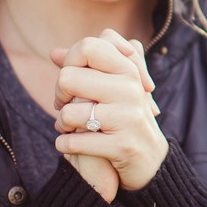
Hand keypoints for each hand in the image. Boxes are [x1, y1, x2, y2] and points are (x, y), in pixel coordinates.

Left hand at [51, 29, 167, 196]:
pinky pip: (73, 142)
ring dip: (61, 124)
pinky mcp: (123, 145)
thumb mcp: (114, 86)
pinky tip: (71, 145)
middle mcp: (131, 88)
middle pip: (68, 77)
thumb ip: (87, 67)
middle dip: (59, 95)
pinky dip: (65, 145)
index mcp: (129, 69)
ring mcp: (129, 117)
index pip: (88, 46)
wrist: (152, 160)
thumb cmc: (125, 117)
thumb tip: (54, 53)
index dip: (70, 61)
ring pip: (68, 112)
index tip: (74, 79)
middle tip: (66, 106)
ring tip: (70, 128)